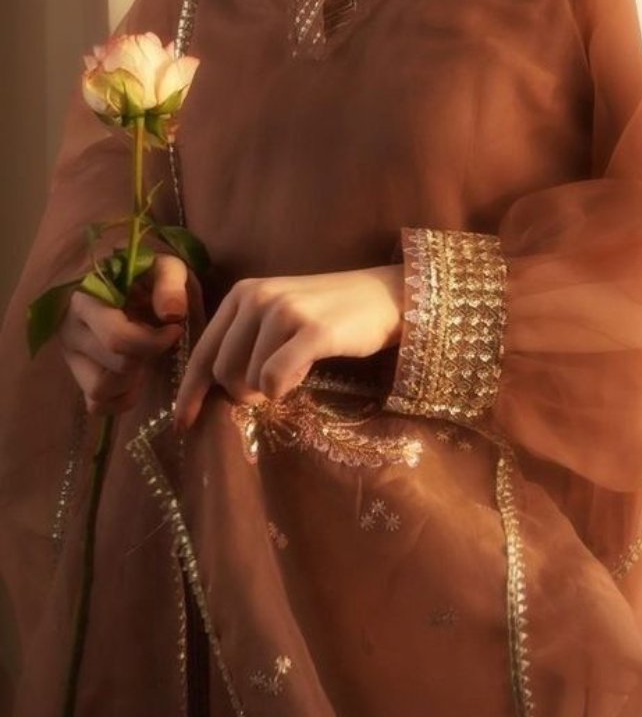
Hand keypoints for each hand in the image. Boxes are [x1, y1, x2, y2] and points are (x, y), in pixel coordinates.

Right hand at [58, 253, 195, 415]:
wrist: (129, 281)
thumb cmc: (146, 274)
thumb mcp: (162, 266)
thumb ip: (169, 283)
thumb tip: (172, 315)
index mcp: (87, 300)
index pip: (117, 339)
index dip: (153, 342)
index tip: (175, 330)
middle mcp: (70, 330)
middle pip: (114, 367)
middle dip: (147, 359)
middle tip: (161, 343)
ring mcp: (70, 356)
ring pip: (100, 390)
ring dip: (133, 382)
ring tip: (147, 359)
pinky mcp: (77, 376)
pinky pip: (96, 405)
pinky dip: (122, 399)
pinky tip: (137, 378)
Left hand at [172, 264, 404, 431]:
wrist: (383, 296)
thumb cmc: (328, 313)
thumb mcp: (278, 317)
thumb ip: (246, 341)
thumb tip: (217, 390)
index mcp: (242, 294)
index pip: (202, 351)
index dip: (190, 391)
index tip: (183, 422)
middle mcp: (257, 298)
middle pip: (223, 372)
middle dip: (243, 392)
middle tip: (272, 388)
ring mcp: (284, 312)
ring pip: (250, 379)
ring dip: (271, 389)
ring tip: (297, 369)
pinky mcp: (312, 330)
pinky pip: (276, 379)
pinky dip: (284, 388)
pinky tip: (303, 373)